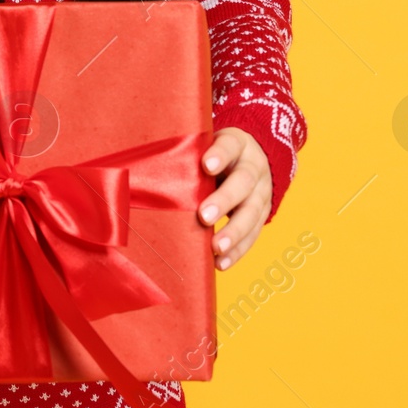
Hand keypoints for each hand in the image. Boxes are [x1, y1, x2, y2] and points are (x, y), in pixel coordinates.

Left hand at [197, 127, 270, 270]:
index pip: (230, 145)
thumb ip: (187, 153)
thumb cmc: (215, 153)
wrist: (252, 158)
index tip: (205, 165)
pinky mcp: (263, 214)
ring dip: (234, 232)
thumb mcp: (207, 145)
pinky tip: (221, 263)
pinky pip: (254, 234)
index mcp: (238, 143)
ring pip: (253, 212)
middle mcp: (254, 167)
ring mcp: (262, 192)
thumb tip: (144, 166)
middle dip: (225, 200)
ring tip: (216, 247)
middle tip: (204, 216)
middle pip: (244, 182)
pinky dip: (238, 250)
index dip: (220, 154)